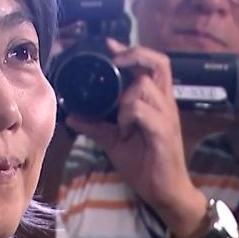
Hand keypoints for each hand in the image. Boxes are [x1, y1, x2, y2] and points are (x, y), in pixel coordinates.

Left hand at [64, 40, 204, 235]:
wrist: (166, 192)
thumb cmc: (146, 164)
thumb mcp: (115, 141)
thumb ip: (96, 126)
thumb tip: (72, 116)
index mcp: (156, 102)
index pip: (151, 64)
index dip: (132, 50)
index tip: (109, 45)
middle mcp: (165, 104)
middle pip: (159, 64)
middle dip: (134, 56)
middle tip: (114, 62)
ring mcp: (166, 117)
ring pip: (145, 87)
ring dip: (125, 97)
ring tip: (118, 118)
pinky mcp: (163, 133)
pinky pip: (145, 112)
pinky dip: (130, 115)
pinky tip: (123, 129)